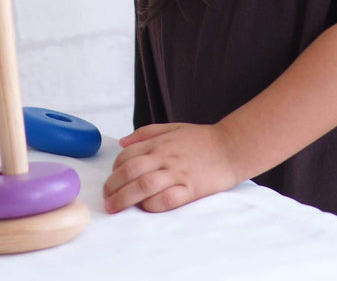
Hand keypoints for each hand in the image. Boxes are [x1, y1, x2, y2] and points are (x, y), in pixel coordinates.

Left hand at [102, 122, 241, 213]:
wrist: (231, 147)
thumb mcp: (172, 128)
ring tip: (114, 208)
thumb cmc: (202, 139)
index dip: (114, 170)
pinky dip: (152, 205)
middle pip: (130, 171)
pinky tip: (144, 208)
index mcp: (159, 143)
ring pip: (144, 185)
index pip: (127, 155)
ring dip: (124, 198)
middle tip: (106, 199)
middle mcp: (165, 157)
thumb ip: (146, 133)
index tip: (111, 181)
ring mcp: (178, 173)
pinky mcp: (191, 189)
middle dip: (112, 186)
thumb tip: (122, 142)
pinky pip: (167, 199)